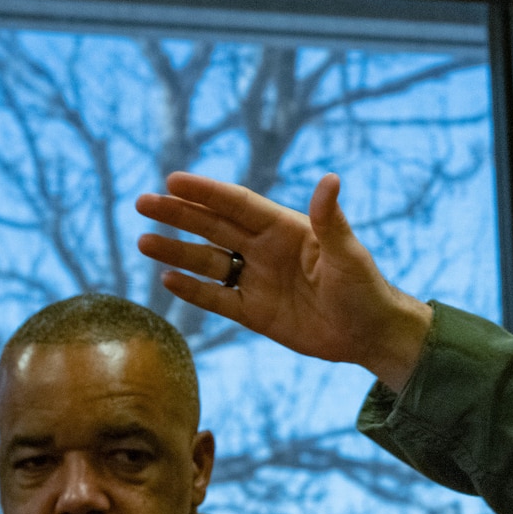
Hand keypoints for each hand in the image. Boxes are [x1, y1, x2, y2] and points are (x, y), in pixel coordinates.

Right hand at [135, 172, 435, 390]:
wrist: (370, 334)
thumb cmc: (365, 288)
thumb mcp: (347, 254)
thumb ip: (331, 220)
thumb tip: (330, 179)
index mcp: (286, 229)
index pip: (238, 205)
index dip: (206, 193)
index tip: (173, 180)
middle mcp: (265, 250)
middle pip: (213, 227)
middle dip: (178, 215)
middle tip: (142, 203)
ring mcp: (257, 280)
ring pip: (208, 261)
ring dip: (177, 252)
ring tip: (143, 242)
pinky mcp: (254, 312)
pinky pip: (217, 298)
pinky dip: (193, 290)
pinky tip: (167, 280)